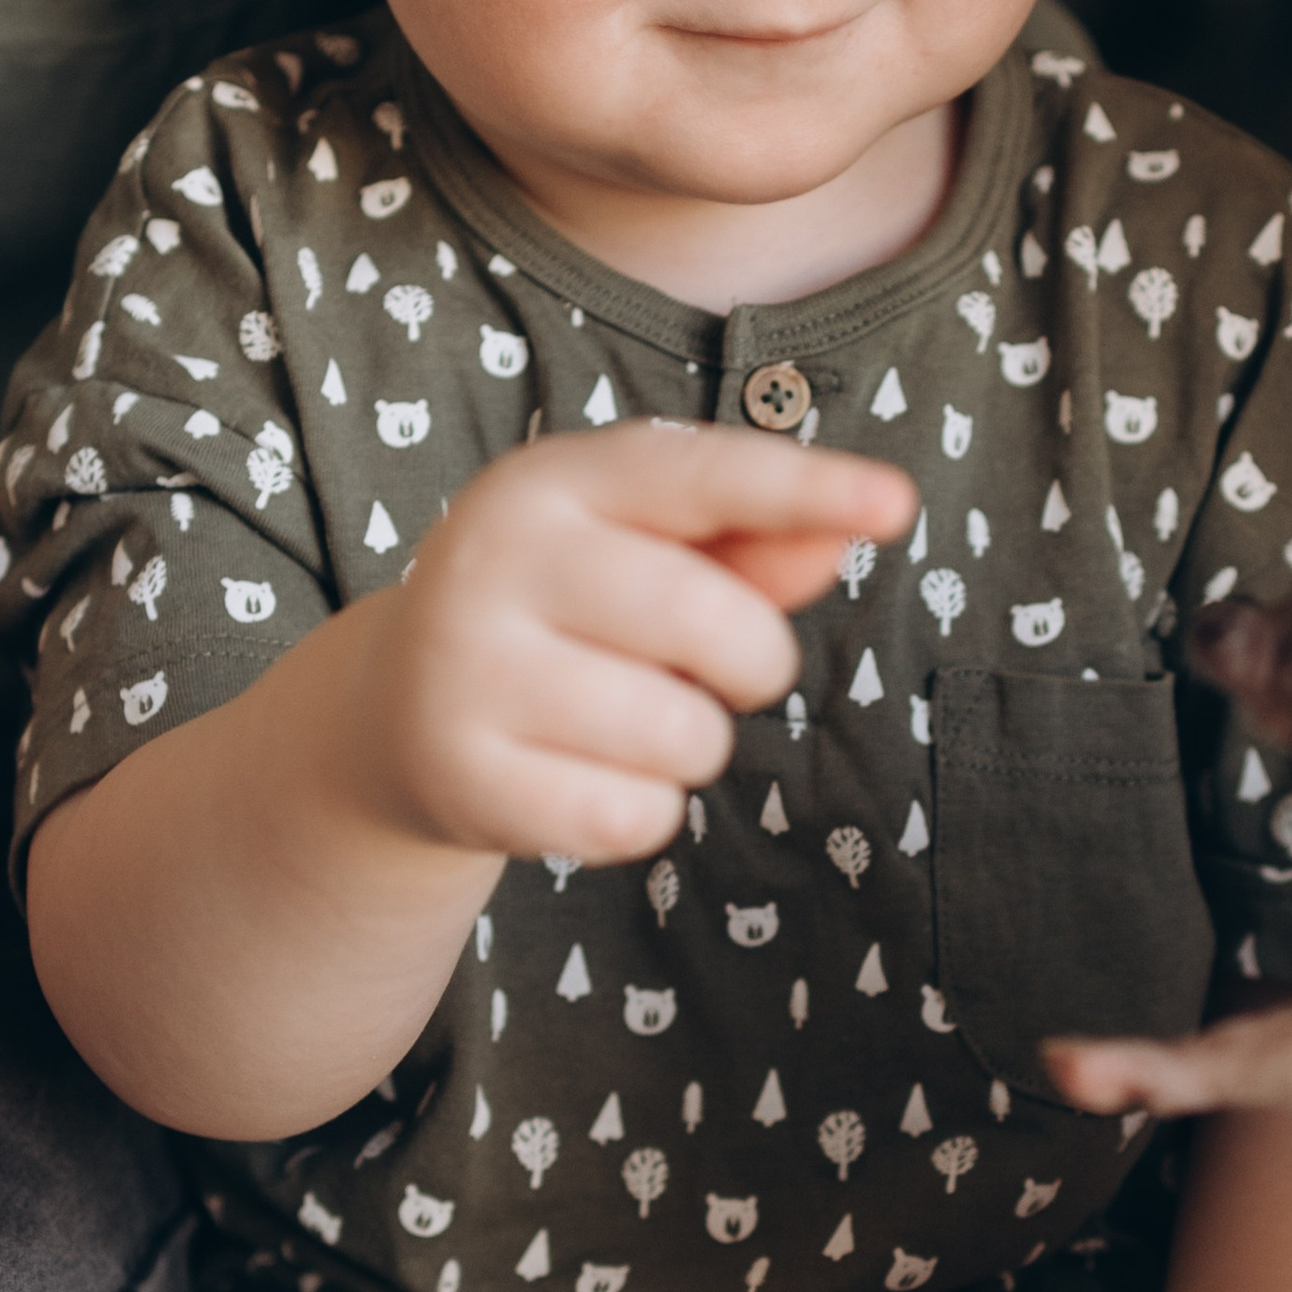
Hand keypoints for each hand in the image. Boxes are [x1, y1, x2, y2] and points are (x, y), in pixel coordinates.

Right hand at [347, 421, 914, 866]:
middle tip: (715, 670)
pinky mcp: (463, 778)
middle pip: (712, 621)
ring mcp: (468, 670)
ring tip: (627, 719)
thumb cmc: (564, 613)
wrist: (394, 712)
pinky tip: (584, 776)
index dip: (806, 488)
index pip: (702, 474)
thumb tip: (839, 536)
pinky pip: (633, 817)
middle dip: (755, 663)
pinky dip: (642, 812)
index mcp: (554, 481)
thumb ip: (751, 544)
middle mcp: (497, 558)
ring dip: (692, 744)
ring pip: (683, 734)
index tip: (897, 504)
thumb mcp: (645, 553)